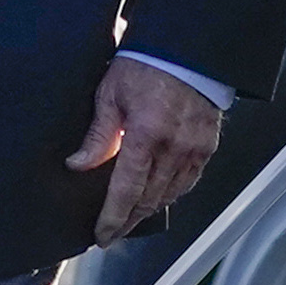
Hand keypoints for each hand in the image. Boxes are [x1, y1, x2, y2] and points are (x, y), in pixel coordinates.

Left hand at [69, 56, 225, 245]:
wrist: (185, 48)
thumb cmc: (146, 63)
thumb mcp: (110, 95)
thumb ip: (97, 136)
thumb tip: (78, 165)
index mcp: (146, 135)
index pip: (126, 191)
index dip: (113, 219)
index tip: (102, 236)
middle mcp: (174, 147)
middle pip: (148, 200)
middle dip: (128, 220)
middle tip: (112, 233)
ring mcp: (194, 149)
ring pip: (169, 195)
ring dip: (148, 210)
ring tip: (130, 218)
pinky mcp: (207, 146)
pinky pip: (188, 181)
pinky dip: (170, 194)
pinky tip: (157, 196)